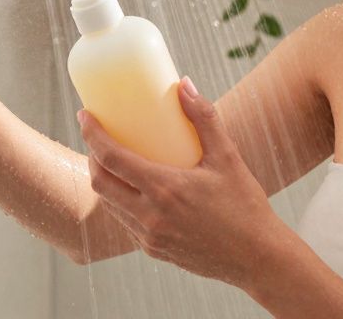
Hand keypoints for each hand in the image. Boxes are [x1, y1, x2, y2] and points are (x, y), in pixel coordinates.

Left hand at [78, 76, 286, 287]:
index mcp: (165, 189)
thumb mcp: (227, 157)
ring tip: (114, 160)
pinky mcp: (154, 250)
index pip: (112, 159)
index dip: (92, 135)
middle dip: (92, 156)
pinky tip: (134, 189)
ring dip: (104, 180)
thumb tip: (184, 85)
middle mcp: (150, 216)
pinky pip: (126, 222)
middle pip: (100, 183)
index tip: (85, 116)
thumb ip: (204, 118)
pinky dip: (121, 201)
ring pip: (110, 205)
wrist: (257, 258)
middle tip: (98, 137)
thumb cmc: (245, 206)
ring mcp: (150, 237)